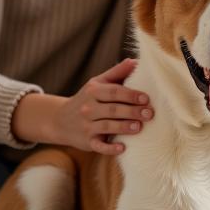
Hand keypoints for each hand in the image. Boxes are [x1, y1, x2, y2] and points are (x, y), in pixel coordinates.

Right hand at [11, 58, 151, 154]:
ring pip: (106, 126)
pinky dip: (110, 148)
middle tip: (149, 113)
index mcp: (93, 91)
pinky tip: (122, 148)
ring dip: (124, 127)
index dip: (130, 95)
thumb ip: (117, 72)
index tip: (146, 98)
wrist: (60, 120)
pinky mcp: (87, 142)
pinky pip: (98, 146)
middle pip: (112, 109)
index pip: (114, 91)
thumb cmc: (88, 98)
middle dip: (132, 111)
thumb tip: (136, 61)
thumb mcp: (98, 83)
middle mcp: (88, 108)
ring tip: (139, 127)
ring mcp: (86, 126)